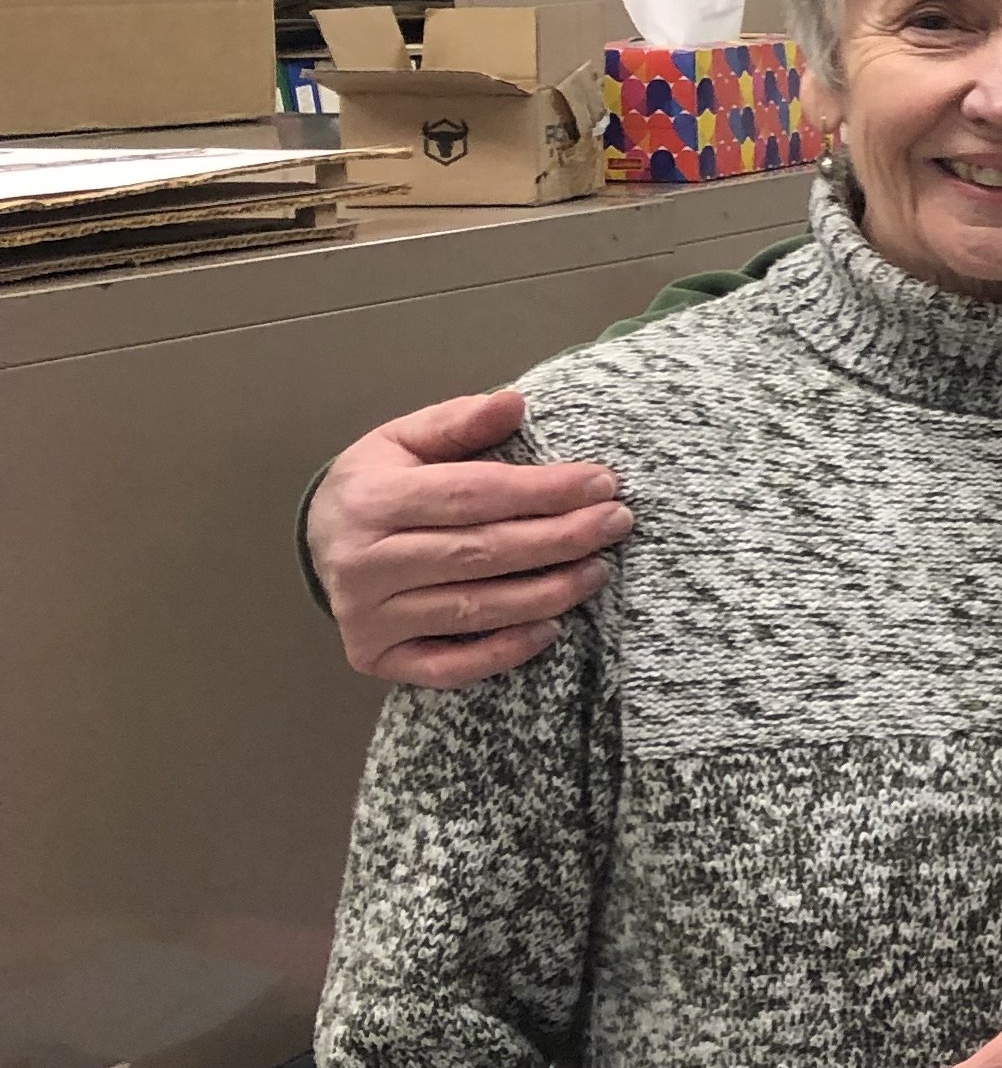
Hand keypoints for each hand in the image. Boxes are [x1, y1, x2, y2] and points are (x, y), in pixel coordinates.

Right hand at [311, 390, 635, 689]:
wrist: (319, 540)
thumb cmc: (378, 484)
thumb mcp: (404, 439)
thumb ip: (458, 422)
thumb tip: (513, 402)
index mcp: (371, 501)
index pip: (472, 495)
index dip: (543, 491)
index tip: (602, 483)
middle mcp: (363, 563)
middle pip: (479, 553)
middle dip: (559, 539)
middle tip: (616, 524)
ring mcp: (367, 617)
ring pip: (473, 610)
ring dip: (546, 594)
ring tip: (598, 571)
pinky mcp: (377, 657)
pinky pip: (449, 665)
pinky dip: (504, 652)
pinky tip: (551, 629)